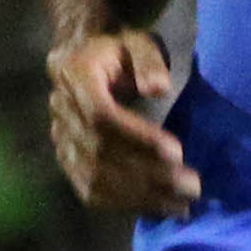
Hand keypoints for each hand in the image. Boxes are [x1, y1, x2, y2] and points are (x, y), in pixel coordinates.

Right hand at [45, 26, 200, 216]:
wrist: (82, 55)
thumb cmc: (119, 48)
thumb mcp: (139, 41)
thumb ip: (149, 60)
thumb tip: (158, 88)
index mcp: (74, 74)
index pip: (101, 116)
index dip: (137, 138)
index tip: (177, 152)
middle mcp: (60, 108)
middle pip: (99, 152)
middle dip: (147, 174)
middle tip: (191, 187)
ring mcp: (59, 137)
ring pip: (93, 177)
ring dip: (138, 195)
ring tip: (179, 205)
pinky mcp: (65, 158)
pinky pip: (88, 190)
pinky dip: (121, 203)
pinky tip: (154, 208)